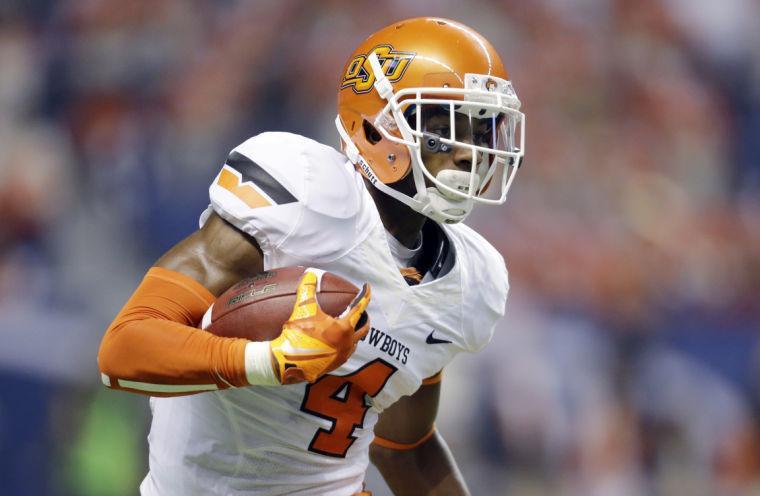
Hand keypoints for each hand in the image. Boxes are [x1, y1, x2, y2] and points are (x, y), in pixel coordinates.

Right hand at [269, 269, 369, 383]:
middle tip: (361, 312)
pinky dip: (345, 344)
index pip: (359, 307)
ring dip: (354, 332)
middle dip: (364, 318)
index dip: (365, 295)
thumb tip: (310, 273)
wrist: (288, 363)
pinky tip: (335, 341)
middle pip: (364, 328)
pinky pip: (345, 352)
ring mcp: (342, 356)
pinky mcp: (334, 365)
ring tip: (348, 326)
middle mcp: (347, 343)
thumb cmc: (298, 335)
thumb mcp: (303, 309)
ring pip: (355, 342)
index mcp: (344, 328)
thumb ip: (307, 289)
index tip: (368, 287)